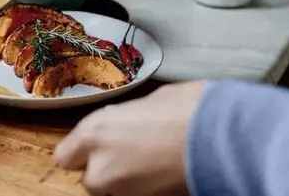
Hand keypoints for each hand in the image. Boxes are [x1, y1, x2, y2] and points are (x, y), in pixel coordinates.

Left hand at [54, 81, 206, 195]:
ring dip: (125, 183)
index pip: (66, 156)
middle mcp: (101, 165)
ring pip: (112, 192)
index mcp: (96, 131)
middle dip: (105, 171)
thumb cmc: (189, 108)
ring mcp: (123, 190)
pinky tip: (164, 176)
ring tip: (152, 166)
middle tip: (130, 157)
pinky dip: (145, 190)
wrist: (223, 135)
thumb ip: (126, 119)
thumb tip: (129, 122)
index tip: (96, 148)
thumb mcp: (150, 102)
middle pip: (89, 180)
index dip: (82, 153)